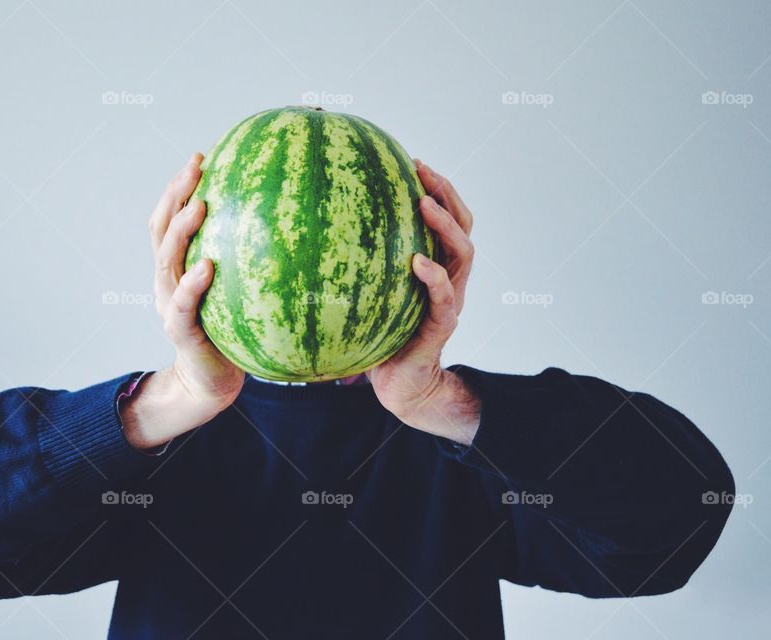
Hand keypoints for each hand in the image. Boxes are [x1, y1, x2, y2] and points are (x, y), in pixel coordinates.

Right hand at [122, 153, 243, 449]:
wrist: (212, 382)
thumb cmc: (235, 333)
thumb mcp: (240, 291)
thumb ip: (250, 261)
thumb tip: (296, 224)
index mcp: (178, 268)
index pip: (170, 219)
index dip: (179, 187)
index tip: (201, 157)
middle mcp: (167, 280)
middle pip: (161, 229)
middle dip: (176, 194)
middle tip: (197, 165)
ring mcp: (169, 304)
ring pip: (166, 260)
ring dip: (182, 231)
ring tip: (201, 206)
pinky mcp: (180, 331)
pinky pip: (181, 305)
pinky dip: (192, 284)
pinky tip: (208, 266)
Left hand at [369, 161, 480, 445]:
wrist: (402, 387)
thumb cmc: (380, 340)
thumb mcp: (368, 296)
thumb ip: (356, 268)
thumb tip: (308, 237)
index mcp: (435, 268)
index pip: (446, 219)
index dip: (436, 188)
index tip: (411, 161)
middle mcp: (448, 278)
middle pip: (462, 225)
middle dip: (446, 193)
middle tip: (422, 169)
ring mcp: (449, 301)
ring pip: (462, 253)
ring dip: (444, 224)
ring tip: (424, 202)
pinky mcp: (442, 325)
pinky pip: (444, 296)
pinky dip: (434, 276)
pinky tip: (418, 261)